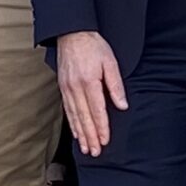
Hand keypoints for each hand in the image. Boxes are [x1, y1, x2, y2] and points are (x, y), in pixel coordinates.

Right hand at [55, 30, 126, 156]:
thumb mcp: (110, 62)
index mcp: (89, 81)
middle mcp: (75, 88)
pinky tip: (76, 132)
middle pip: (84, 117)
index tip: (105, 141)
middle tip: (96, 152)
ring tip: (86, 148)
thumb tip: (122, 105)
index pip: (97, 110)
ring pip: (75, 116)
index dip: (102, 127)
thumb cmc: (93, 46)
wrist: (71, 32)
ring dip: (81, 134)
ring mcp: (67, 88)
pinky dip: (72, 123)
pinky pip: (67, 109)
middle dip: (91, 137)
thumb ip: (116, 85)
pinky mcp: (63, 87)